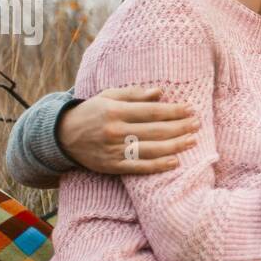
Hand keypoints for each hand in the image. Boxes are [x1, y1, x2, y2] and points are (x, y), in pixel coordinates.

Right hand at [56, 87, 198, 174]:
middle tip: (197, 124)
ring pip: (150, 150)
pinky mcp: (112, 166)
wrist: (63, 136)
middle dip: (179, 127)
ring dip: (174, 146)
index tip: (190, 109)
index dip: (173, 111)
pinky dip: (158, 165)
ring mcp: (114, 151)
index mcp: (115, 111)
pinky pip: (139, 167)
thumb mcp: (109, 97)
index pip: (151, 111)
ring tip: (192, 141)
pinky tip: (175, 161)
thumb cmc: (92, 112)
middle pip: (155, 131)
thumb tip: (159, 93)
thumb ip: (134, 95)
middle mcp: (115, 131)